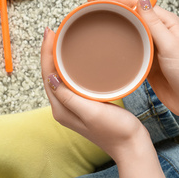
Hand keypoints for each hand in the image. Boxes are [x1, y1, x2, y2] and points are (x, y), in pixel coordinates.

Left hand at [41, 26, 149, 162]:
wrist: (132, 146)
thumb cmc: (116, 131)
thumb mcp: (91, 112)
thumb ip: (69, 97)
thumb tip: (50, 77)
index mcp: (61, 109)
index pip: (47, 75)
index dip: (46, 53)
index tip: (50, 32)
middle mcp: (63, 108)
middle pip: (51, 74)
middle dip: (50, 52)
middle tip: (55, 31)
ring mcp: (74, 107)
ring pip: (61, 77)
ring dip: (60, 58)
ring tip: (62, 39)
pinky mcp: (85, 105)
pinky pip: (72, 81)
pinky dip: (71, 67)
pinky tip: (77, 59)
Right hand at [87, 0, 178, 119]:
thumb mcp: (170, 45)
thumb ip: (154, 23)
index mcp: (166, 22)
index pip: (136, 3)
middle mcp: (158, 31)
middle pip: (129, 14)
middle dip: (110, 9)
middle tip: (89, 8)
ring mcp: (151, 46)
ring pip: (128, 30)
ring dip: (112, 25)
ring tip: (93, 21)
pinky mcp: (146, 61)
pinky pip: (128, 48)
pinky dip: (117, 45)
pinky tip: (106, 45)